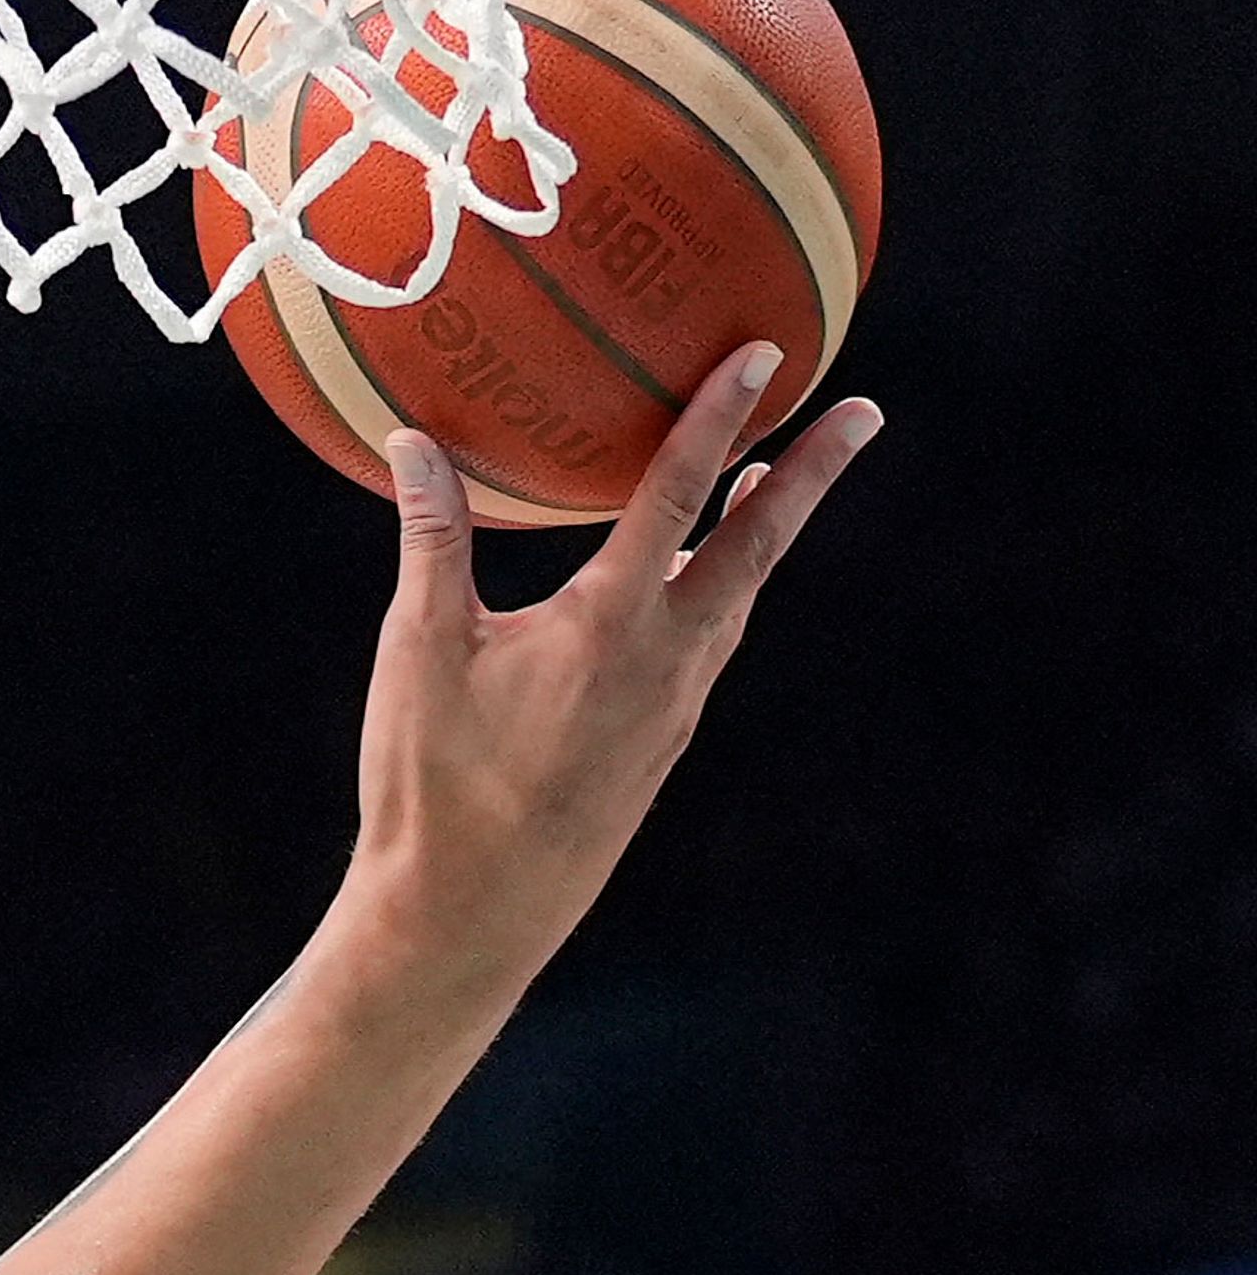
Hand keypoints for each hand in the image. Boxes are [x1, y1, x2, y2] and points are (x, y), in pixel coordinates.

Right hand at [342, 341, 879, 1002]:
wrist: (466, 921)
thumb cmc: (434, 789)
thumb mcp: (420, 654)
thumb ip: (432, 541)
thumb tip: (411, 440)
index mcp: (609, 628)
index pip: (677, 495)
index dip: (719, 415)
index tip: (767, 353)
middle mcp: (664, 664)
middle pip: (756, 547)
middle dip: (809, 475)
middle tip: (863, 414)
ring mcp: (671, 712)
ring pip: (736, 600)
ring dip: (762, 532)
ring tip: (773, 476)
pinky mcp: (658, 750)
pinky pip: (707, 646)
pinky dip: (720, 591)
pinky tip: (695, 582)